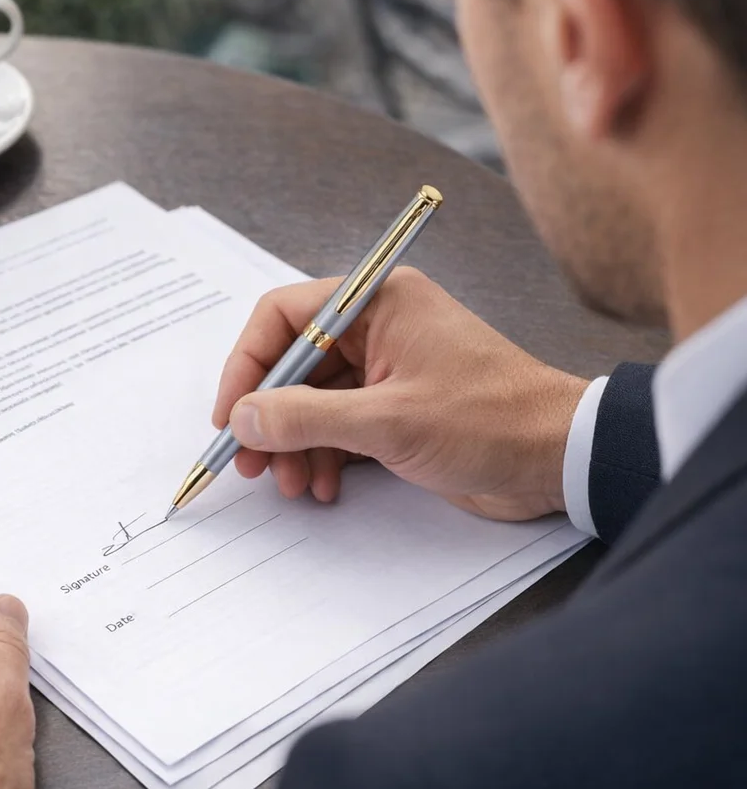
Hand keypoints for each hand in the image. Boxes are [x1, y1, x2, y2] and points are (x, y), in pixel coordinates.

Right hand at [214, 268, 588, 521]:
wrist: (559, 459)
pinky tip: (324, 486)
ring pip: (312, 401)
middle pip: (293, 364)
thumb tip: (243, 418)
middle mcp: (377, 328)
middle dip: (269, 416)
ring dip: (294, 445)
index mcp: (377, 302)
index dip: (247, 365)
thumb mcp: (388, 421)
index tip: (230, 415)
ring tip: (292, 485)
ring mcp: (386, 370)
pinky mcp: (395, 409)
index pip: (283, 317)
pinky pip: (337, 425)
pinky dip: (323, 456)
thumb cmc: (490, 421)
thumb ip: (306, 417)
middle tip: (250, 463)